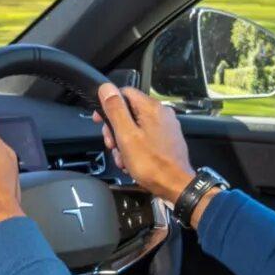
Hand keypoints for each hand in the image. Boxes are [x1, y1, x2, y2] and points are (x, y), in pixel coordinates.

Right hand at [94, 84, 194, 203]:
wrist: (176, 186)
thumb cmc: (151, 163)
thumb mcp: (126, 135)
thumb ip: (115, 110)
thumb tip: (106, 88)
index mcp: (151, 108)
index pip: (124, 92)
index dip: (109, 104)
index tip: (99, 120)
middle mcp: (161, 113)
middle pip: (129, 112)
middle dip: (116, 129)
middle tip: (112, 146)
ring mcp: (165, 127)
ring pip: (135, 127)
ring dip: (124, 143)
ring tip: (123, 159)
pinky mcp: (167, 140)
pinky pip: (145, 138)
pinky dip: (135, 148)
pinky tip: (132, 162)